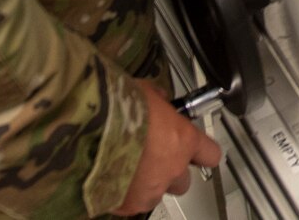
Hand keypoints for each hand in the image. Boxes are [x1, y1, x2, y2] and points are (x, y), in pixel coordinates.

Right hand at [114, 82, 224, 214]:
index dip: (203, 152)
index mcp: (183, 140)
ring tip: (127, 167)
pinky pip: (131, 203)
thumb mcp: (144, 92)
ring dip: (148, 183)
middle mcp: (172, 169)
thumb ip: (158, 100)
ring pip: (157, 194)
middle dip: (171, 171)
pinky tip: (110, 177)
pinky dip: (124, 194)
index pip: (210, 153)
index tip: (197, 149)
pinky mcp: (126, 206)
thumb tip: (158, 99)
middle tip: (152, 157)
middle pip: (184, 181)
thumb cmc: (116, 109)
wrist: (88, 133)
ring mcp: (150, 191)